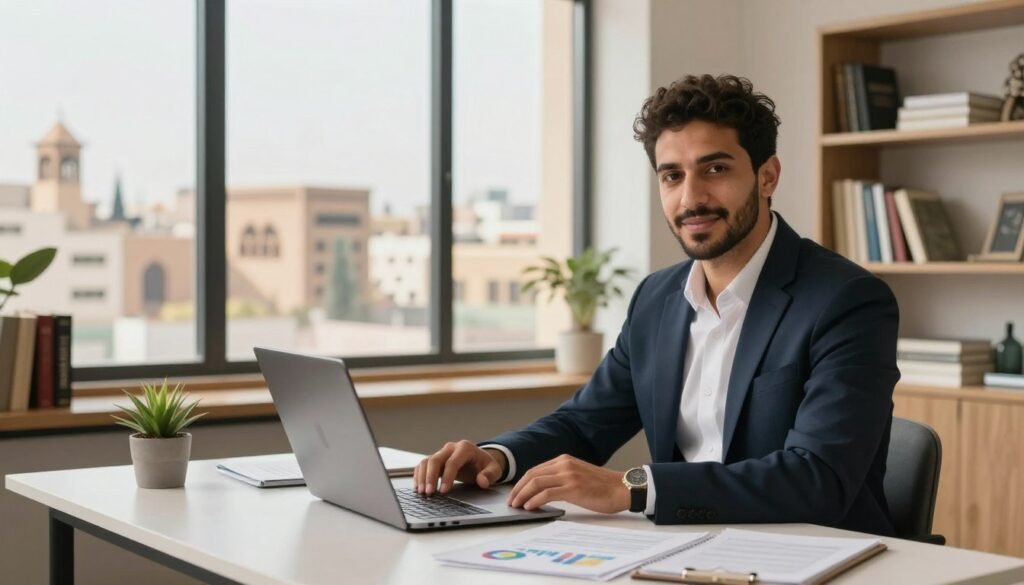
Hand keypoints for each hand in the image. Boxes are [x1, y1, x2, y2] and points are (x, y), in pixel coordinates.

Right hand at [413, 440, 505, 494]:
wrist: (479, 460)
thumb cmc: (485, 465)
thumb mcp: (494, 469)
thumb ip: (490, 475)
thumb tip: (482, 481)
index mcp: (465, 448)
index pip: (453, 462)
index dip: (447, 476)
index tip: (444, 491)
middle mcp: (451, 448)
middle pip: (436, 459)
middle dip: (430, 477)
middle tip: (429, 493)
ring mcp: (442, 452)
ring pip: (427, 461)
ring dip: (422, 477)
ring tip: (421, 492)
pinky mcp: (435, 459)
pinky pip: (423, 465)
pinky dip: (419, 475)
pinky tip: (418, 487)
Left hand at [507, 454, 629, 513]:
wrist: (622, 489)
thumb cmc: (602, 486)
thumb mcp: (578, 475)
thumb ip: (562, 478)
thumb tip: (542, 490)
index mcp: (564, 460)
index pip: (536, 470)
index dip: (522, 482)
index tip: (515, 493)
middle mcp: (564, 465)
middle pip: (532, 475)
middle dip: (518, 488)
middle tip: (511, 500)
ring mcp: (568, 476)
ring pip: (536, 483)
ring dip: (522, 495)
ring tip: (516, 505)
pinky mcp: (573, 488)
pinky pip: (547, 493)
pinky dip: (534, 500)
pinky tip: (529, 507)